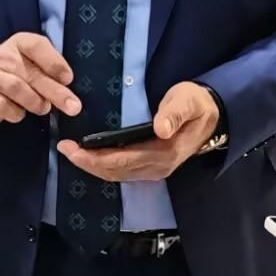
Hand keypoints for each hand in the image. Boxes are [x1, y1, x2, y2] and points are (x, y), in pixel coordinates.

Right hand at [0, 33, 80, 126]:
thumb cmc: (17, 73)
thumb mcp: (33, 63)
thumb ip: (50, 69)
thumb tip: (68, 85)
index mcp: (21, 43)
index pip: (37, 46)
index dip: (54, 62)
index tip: (68, 79)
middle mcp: (5, 56)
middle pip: (33, 73)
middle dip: (55, 91)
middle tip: (72, 106)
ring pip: (17, 88)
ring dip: (35, 102)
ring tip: (44, 108)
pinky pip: (2, 105)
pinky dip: (15, 112)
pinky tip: (21, 113)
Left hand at [58, 82, 219, 183]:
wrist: (212, 117)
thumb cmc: (196, 105)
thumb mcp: (187, 101)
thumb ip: (174, 113)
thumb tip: (161, 128)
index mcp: (165, 153)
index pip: (123, 161)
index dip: (95, 158)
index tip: (73, 149)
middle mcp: (157, 167)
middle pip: (115, 171)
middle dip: (87, 163)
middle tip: (64, 148)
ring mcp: (154, 169)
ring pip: (116, 174)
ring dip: (92, 166)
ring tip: (70, 152)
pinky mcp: (150, 166)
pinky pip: (121, 170)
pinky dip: (102, 165)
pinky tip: (89, 156)